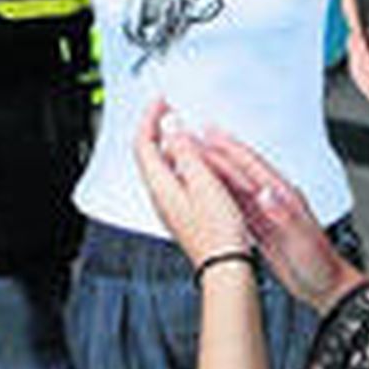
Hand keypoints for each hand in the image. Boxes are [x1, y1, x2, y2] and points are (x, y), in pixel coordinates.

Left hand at [134, 99, 248, 267]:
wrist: (225, 266)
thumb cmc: (218, 232)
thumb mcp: (204, 182)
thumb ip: (185, 152)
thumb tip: (171, 127)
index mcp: (160, 186)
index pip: (143, 143)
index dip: (149, 118)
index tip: (161, 102)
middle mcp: (159, 196)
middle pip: (148, 153)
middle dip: (156, 127)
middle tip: (169, 110)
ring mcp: (169, 205)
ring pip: (161, 166)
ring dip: (170, 144)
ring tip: (185, 130)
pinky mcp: (181, 212)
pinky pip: (173, 178)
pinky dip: (180, 161)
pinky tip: (197, 162)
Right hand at [200, 129, 362, 312]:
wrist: (328, 287)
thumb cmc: (321, 265)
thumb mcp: (304, 239)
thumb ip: (285, 214)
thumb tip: (266, 193)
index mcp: (284, 196)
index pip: (251, 166)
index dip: (228, 149)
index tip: (208, 134)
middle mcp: (274, 200)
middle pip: (238, 171)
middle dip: (213, 153)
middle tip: (189, 140)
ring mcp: (266, 213)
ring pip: (233, 186)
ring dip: (213, 170)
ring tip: (191, 159)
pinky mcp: (261, 228)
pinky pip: (235, 206)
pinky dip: (218, 195)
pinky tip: (206, 192)